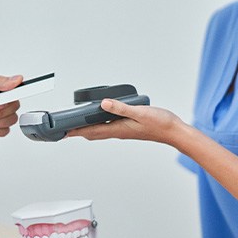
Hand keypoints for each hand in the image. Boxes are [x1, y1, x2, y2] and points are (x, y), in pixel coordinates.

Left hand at [67, 98, 183, 144]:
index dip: (76, 132)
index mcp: (118, 129)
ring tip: (77, 124)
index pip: (92, 132)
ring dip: (88, 128)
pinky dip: (100, 124)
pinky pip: (109, 127)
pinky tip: (101, 117)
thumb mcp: (139, 112)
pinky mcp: (129, 127)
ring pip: (100, 130)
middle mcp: (119, 131)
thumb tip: (103, 104)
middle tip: (65, 130)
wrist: (174, 132)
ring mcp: (124, 130)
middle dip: (78, 131)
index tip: (63, 133)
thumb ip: (121, 108)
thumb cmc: (160, 124)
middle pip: (93, 133)